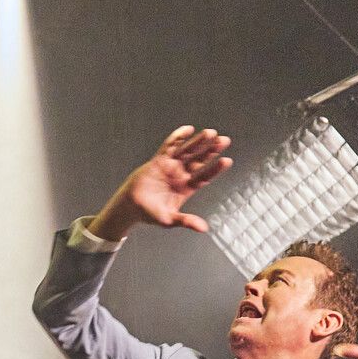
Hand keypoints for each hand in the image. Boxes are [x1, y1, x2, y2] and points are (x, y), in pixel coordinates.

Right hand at [92, 126, 231, 240]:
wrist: (131, 205)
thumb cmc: (150, 214)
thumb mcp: (169, 220)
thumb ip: (186, 221)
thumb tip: (204, 229)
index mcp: (186, 188)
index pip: (204, 176)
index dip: (215, 169)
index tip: (227, 160)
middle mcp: (181, 175)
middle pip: (199, 160)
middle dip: (211, 150)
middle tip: (224, 140)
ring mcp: (171, 166)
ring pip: (188, 151)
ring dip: (199, 142)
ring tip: (211, 133)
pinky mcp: (159, 159)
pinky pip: (170, 146)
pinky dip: (178, 137)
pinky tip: (188, 129)